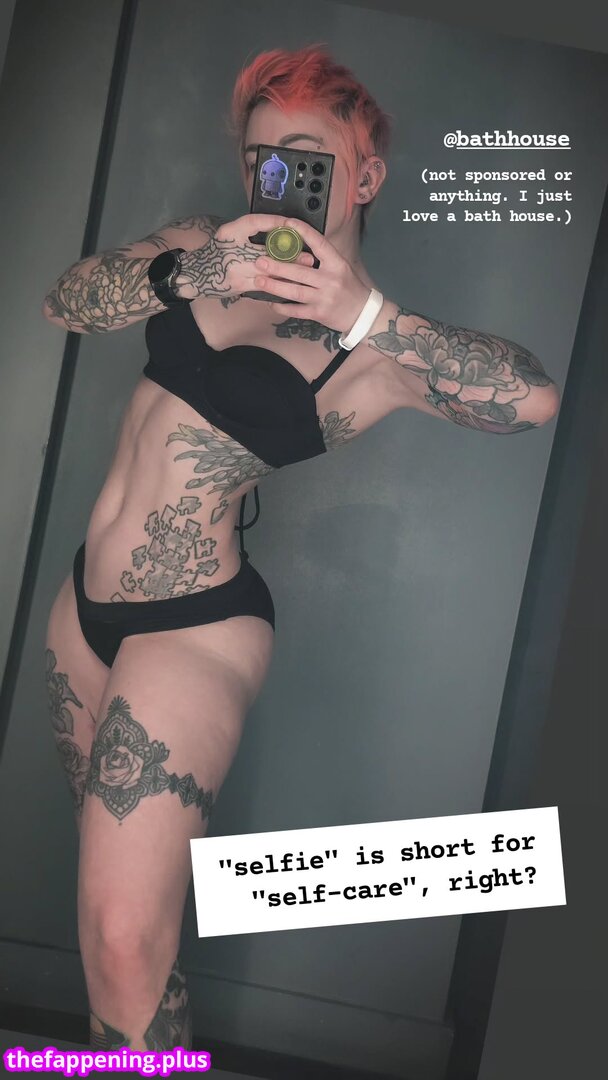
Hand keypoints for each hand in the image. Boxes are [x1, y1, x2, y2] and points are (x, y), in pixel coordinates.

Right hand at [205, 213, 314, 297]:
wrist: (197, 274)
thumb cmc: (218, 250)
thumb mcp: (231, 234)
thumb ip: (252, 230)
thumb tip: (281, 228)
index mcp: (230, 232)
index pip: (254, 222)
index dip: (274, 223)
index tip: (291, 224)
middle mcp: (232, 250)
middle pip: (264, 252)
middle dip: (288, 255)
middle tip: (308, 257)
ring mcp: (235, 271)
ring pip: (266, 272)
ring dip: (287, 273)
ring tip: (304, 272)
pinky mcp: (239, 286)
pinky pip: (263, 286)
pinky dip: (278, 285)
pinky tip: (293, 286)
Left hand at [251, 217, 370, 331]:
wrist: (362, 314)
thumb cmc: (349, 288)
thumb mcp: (341, 268)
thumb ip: (322, 259)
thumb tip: (299, 245)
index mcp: (337, 264)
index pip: (319, 244)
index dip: (303, 232)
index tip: (287, 223)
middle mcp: (331, 280)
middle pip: (300, 271)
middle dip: (278, 266)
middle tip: (260, 261)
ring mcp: (324, 298)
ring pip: (295, 291)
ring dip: (275, 286)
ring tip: (259, 280)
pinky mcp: (319, 314)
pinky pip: (297, 310)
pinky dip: (282, 307)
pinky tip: (271, 302)